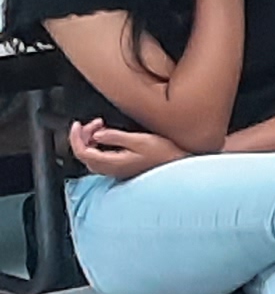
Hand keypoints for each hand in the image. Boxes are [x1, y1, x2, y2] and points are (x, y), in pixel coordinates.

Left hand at [67, 120, 182, 181]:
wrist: (179, 164)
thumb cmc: (164, 153)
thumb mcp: (139, 140)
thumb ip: (115, 137)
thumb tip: (96, 133)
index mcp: (112, 163)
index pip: (82, 152)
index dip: (75, 137)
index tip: (78, 124)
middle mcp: (111, 170)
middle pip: (84, 155)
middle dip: (82, 137)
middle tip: (93, 123)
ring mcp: (116, 170)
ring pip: (91, 157)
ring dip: (90, 142)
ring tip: (99, 128)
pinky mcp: (122, 168)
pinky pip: (100, 158)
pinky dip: (98, 147)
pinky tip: (107, 139)